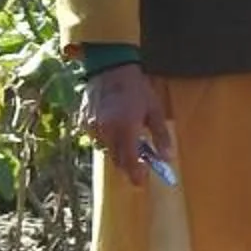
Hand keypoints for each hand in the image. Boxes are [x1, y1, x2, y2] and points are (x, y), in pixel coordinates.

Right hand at [83, 65, 174, 188]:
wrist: (110, 68)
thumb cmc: (137, 89)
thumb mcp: (155, 110)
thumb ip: (161, 135)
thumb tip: (167, 158)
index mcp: (125, 128)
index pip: (129, 160)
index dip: (135, 174)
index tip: (141, 182)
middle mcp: (106, 130)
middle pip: (116, 159)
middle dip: (128, 165)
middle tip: (140, 165)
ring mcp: (92, 127)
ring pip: (106, 149)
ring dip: (118, 150)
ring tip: (129, 139)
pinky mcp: (84, 122)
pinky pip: (97, 138)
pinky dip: (107, 138)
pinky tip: (115, 126)